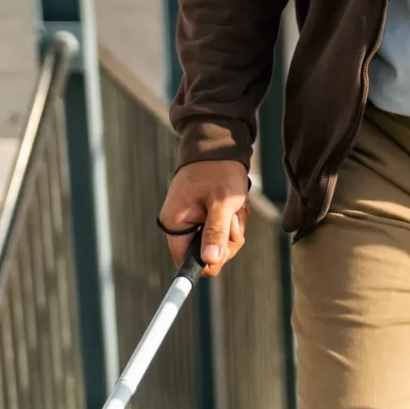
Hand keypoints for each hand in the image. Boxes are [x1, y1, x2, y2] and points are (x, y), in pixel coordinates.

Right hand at [158, 160, 250, 274]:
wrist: (220, 146)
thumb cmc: (219, 171)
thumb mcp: (222, 203)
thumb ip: (216, 233)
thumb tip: (209, 261)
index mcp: (175, 224)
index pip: (186, 261)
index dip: (208, 261)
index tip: (224, 247)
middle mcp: (180, 225)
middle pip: (206, 255)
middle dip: (226, 240)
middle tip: (232, 217)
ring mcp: (192, 221)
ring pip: (218, 243)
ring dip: (232, 228)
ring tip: (234, 206)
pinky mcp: (203, 217)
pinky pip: (221, 231)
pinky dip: (232, 220)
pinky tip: (234, 205)